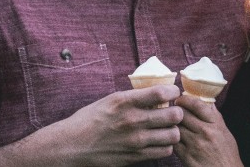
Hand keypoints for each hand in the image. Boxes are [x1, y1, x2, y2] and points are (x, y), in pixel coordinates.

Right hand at [48, 84, 183, 165]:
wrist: (72, 145)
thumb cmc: (89, 120)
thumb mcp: (110, 100)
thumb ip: (134, 97)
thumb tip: (157, 92)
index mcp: (125, 101)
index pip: (161, 93)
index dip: (173, 91)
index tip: (172, 93)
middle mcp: (132, 120)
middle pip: (174, 115)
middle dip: (177, 111)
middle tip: (173, 111)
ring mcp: (135, 141)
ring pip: (173, 135)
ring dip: (173, 130)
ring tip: (167, 127)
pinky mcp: (136, 157)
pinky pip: (165, 151)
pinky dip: (166, 145)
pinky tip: (159, 140)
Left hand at [174, 95, 242, 166]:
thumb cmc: (227, 154)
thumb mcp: (225, 132)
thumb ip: (215, 117)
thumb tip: (207, 101)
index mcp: (215, 124)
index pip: (197, 104)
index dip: (185, 99)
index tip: (180, 99)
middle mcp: (205, 132)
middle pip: (182, 114)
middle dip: (175, 110)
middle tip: (171, 111)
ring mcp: (195, 144)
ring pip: (175, 127)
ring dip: (171, 125)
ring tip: (170, 124)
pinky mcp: (186, 156)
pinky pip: (172, 142)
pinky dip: (170, 138)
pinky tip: (172, 138)